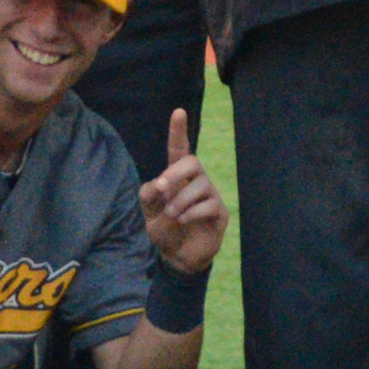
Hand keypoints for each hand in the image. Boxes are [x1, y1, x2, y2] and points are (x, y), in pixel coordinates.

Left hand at [140, 113, 226, 278]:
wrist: (177, 256)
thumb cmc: (163, 227)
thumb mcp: (149, 211)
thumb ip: (149, 194)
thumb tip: (160, 183)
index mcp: (177, 176)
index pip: (179, 149)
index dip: (179, 131)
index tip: (178, 112)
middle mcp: (196, 180)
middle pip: (192, 162)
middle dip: (176, 172)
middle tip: (162, 188)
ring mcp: (210, 195)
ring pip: (199, 186)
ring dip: (180, 201)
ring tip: (171, 215)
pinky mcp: (219, 212)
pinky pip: (209, 204)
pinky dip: (192, 213)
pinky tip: (183, 221)